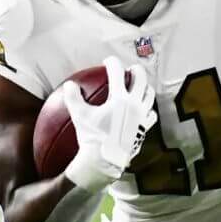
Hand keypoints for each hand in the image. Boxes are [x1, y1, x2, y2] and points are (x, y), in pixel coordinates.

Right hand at [60, 57, 157, 191]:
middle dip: (135, 70)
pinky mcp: (144, 128)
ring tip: (139, 86)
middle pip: (140, 78)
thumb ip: (73, 98)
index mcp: (119, 98)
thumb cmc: (91, 137)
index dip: (112, 63)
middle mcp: (134, 104)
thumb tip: (69, 85)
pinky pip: (151, 114)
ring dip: (145, 87)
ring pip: (149, 94)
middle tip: (129, 69)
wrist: (105, 160)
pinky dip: (148, 108)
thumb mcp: (79, 116)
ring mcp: (142, 116)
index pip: (117, 72)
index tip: (108, 61)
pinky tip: (142, 109)